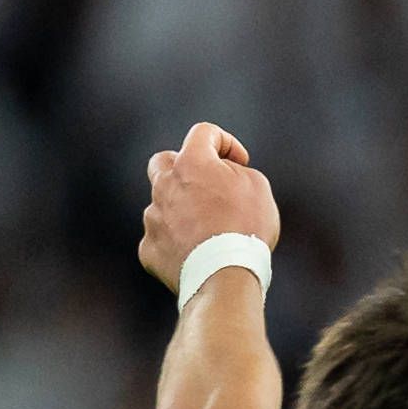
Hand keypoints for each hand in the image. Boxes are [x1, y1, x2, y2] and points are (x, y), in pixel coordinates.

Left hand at [138, 123, 279, 291]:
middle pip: (163, 161)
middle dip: (183, 168)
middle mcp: (164, 184)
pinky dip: (176, 243)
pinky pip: (160, 238)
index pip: (204, 133)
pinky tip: (197, 255)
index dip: (225, 142)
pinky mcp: (148, 247)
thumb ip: (237, 171)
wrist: (225, 275)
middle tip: (206, 186)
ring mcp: (152, 217)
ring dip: (182, 211)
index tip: (240, 162)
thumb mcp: (259, 188)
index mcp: (192, 163)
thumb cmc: (247, 228)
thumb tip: (223, 175)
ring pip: (162, 204)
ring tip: (209, 232)